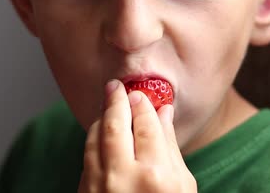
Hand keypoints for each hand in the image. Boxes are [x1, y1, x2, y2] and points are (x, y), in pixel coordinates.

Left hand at [78, 80, 196, 192]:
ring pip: (94, 139)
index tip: (139, 94)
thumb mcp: (182, 186)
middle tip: (115, 86)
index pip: (146, 126)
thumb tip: (164, 111)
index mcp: (155, 175)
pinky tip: (101, 133)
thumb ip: (171, 147)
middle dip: (115, 101)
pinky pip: (87, 159)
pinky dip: (94, 141)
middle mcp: (123, 178)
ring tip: (108, 106)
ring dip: (101, 118)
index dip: (142, 105)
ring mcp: (99, 187)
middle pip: (115, 126)